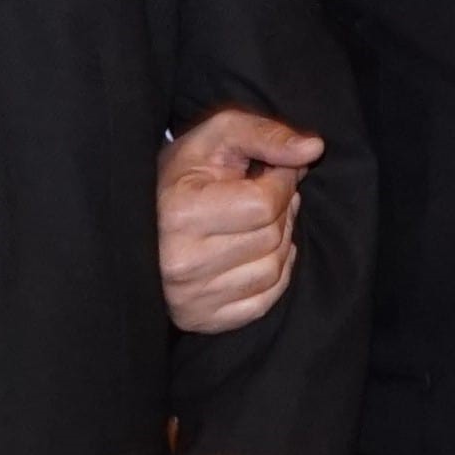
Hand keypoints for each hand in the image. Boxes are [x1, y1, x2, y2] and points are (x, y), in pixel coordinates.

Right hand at [157, 109, 323, 337]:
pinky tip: (258, 252)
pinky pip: (264, 301)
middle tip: (269, 195)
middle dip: (283, 210)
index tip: (274, 172)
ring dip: (281, 241)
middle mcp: (181, 263)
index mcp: (180, 214)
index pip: (264, 204)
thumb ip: (266, 135)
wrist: (139, 220)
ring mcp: (190, 297)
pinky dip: (274, 275)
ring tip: (263, 221)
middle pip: (272, 237)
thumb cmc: (182, 174)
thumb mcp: (217, 136)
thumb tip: (314, 149)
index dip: (282, 182)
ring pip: (273, 270)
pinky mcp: (200, 319)